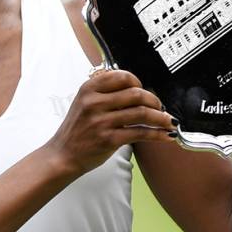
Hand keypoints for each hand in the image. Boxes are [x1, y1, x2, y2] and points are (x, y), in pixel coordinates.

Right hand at [46, 70, 175, 175]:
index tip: (144, 90)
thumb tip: (138, 91)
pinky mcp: (109, 139)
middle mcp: (94, 102)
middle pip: (136, 94)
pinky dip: (157, 134)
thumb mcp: (84, 102)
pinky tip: (165, 135)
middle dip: (154, 100)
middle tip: (159, 107)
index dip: (138, 82)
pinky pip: (140, 133)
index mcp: (89, 89)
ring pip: (141, 113)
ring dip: (161, 117)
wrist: (63, 155)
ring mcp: (101, 121)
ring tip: (168, 121)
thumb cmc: (76, 130)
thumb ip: (105, 93)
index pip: (122, 76)